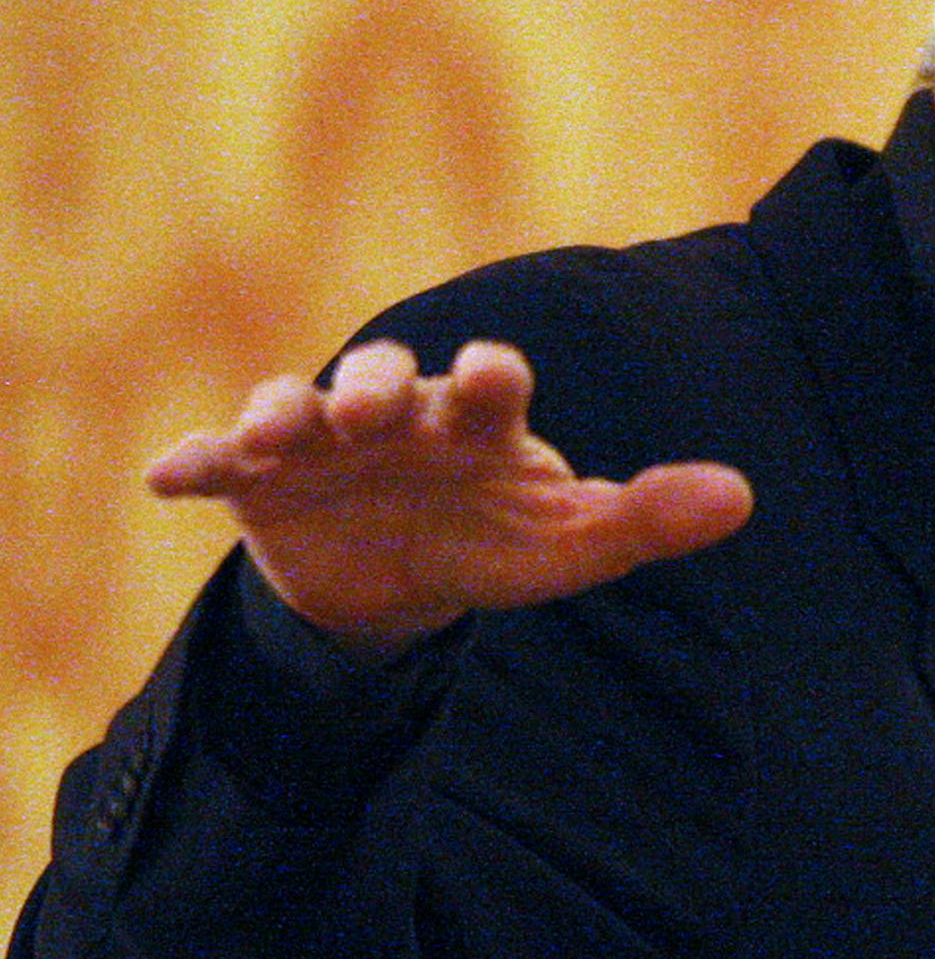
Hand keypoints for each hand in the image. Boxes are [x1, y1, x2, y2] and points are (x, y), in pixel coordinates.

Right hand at [146, 339, 753, 661]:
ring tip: (276, 436)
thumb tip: (743, 498)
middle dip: (375, 383)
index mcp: (480, 421)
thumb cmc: (495, 543)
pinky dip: (197, 458)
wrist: (399, 584)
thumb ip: (647, 518)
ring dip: (286, 410)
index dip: (491, 375)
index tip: (495, 378)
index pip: (490, 381)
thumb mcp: (567, 546)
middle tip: (369, 408)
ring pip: (299, 402)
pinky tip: (168, 476)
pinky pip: (221, 457)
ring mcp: (324, 441)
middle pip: (385, 374)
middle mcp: (402, 413)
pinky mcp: (259, 478)